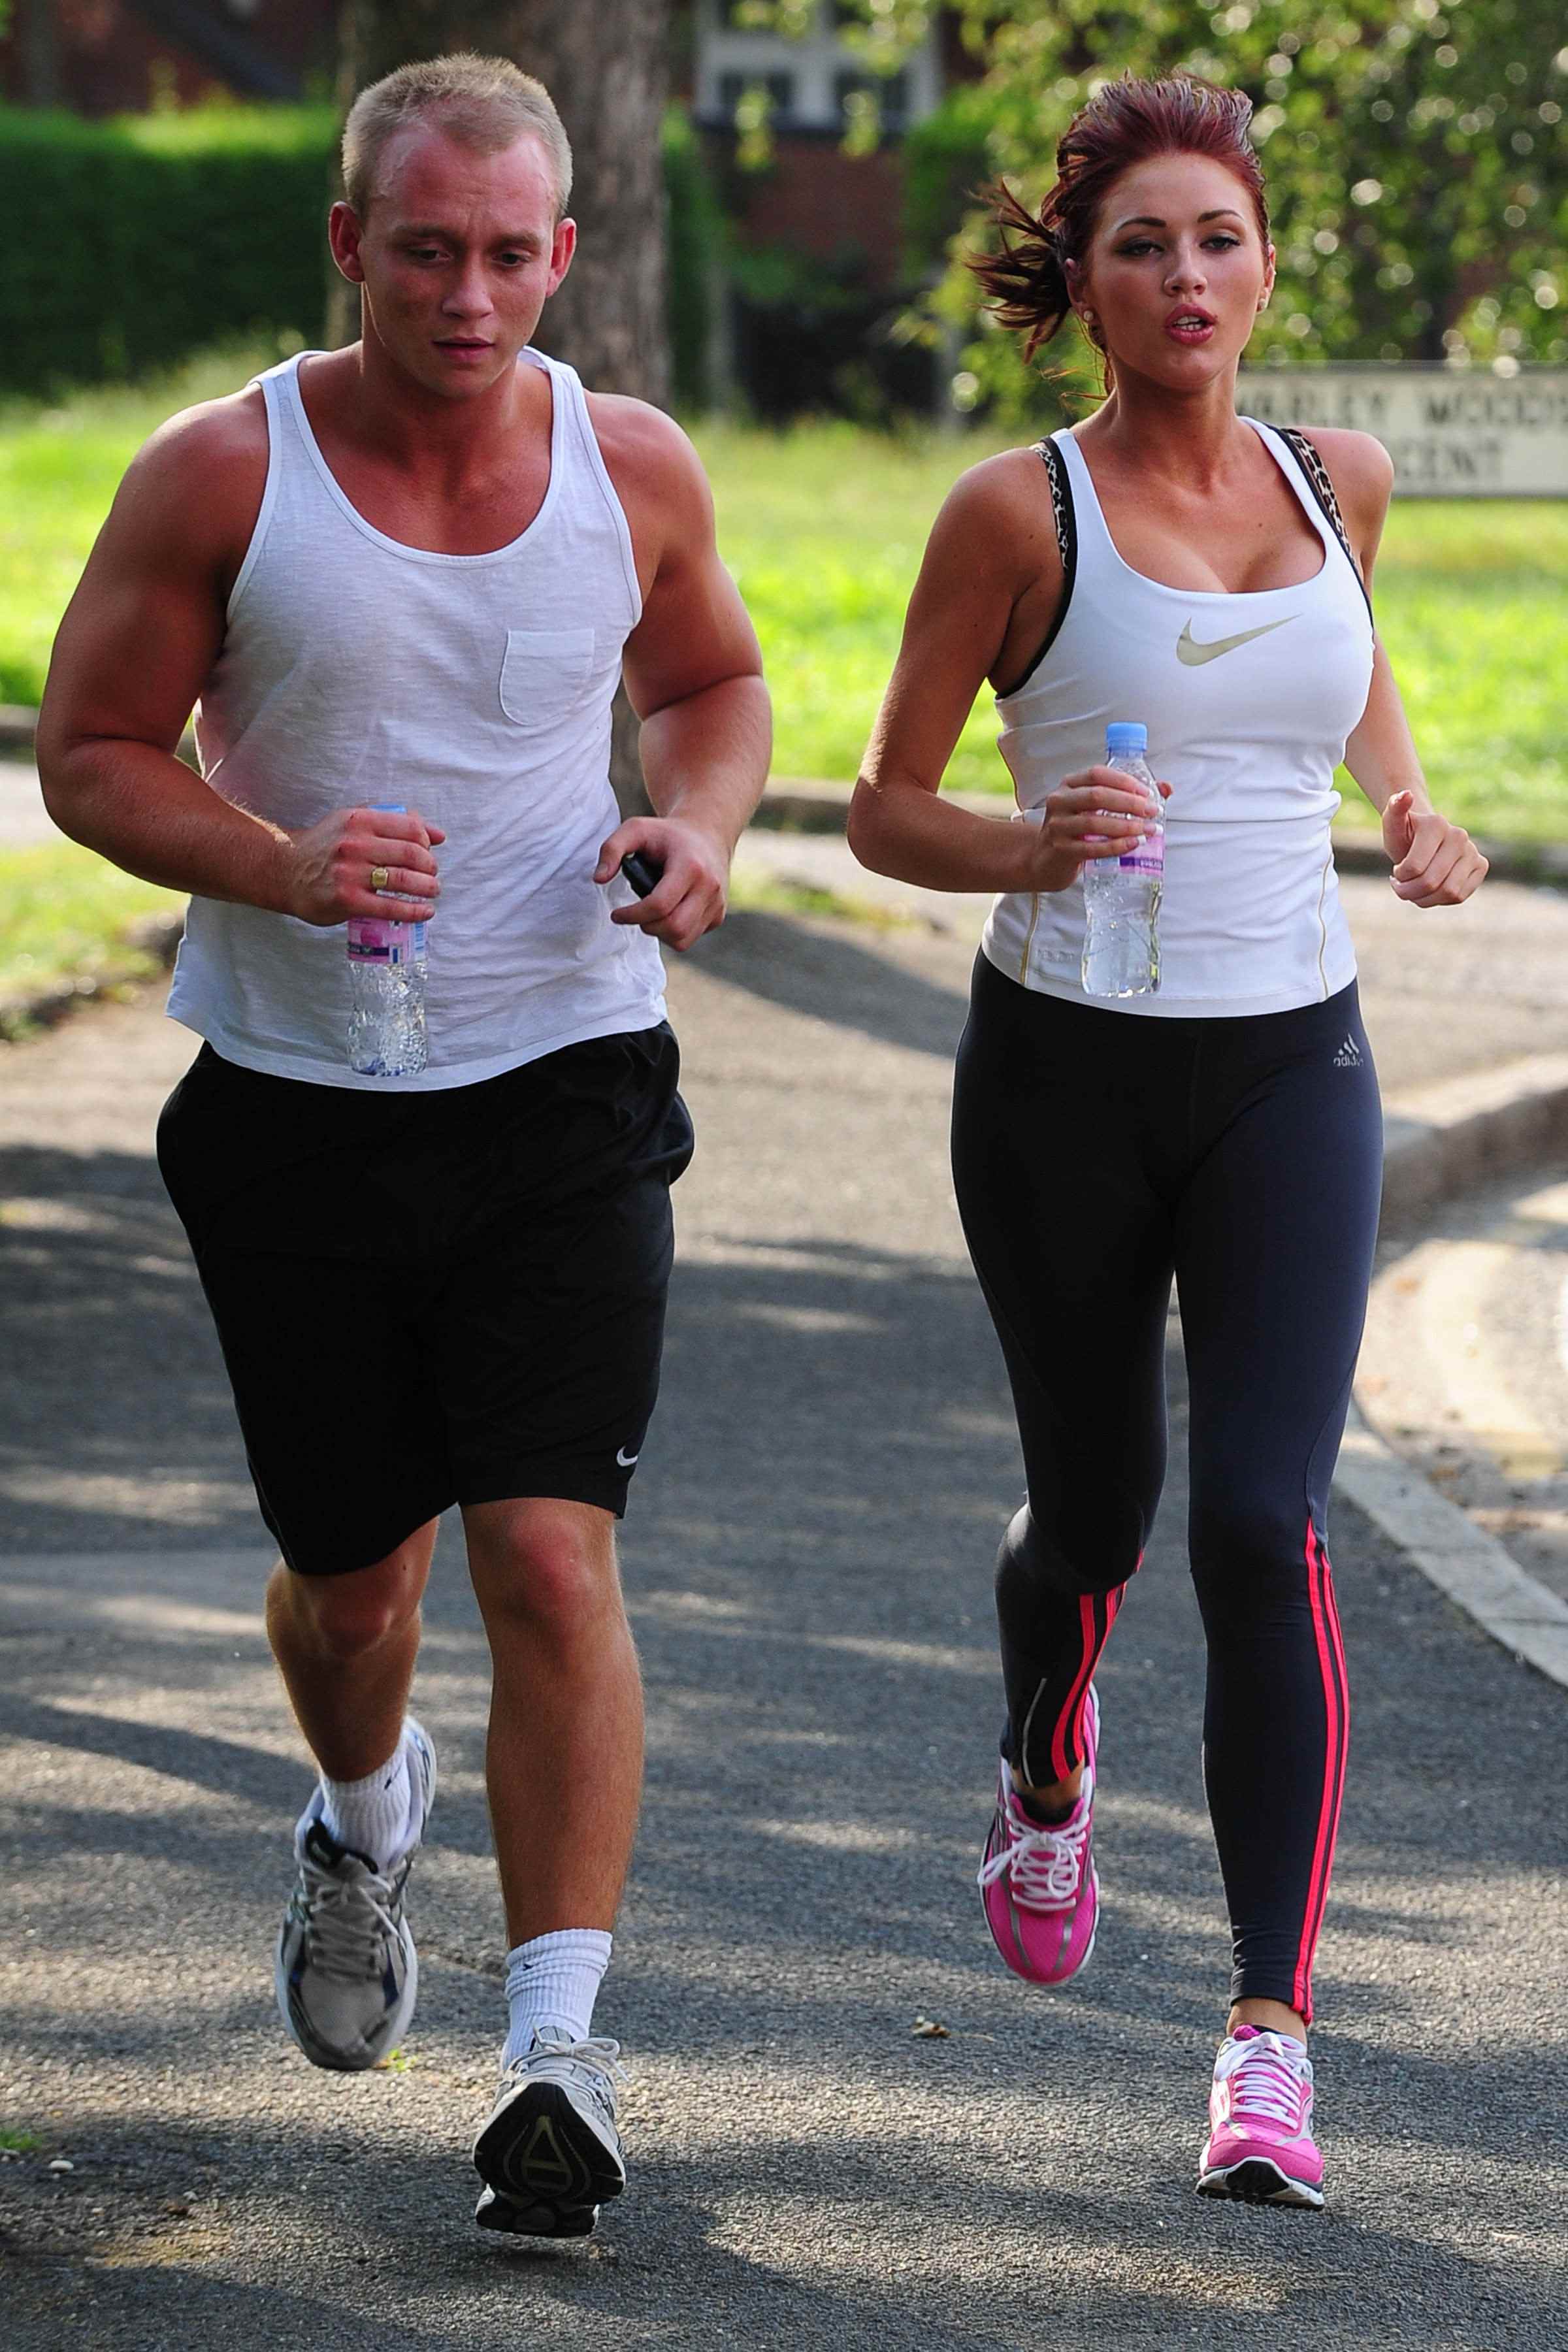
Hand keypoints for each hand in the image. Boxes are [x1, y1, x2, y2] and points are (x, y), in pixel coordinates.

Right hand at [284, 806, 443, 926]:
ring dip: (427, 888)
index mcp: (359, 820)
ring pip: (404, 880)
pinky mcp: (348, 900)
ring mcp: (350, 873)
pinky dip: (414, 911)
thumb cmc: (326, 846)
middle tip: (432, 875)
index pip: (410, 828)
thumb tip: (438, 835)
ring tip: (432, 891)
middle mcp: (355, 844)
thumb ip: (394, 823)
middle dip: (430, 867)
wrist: (285, 870)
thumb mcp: (354, 822)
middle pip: (412, 854)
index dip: (426, 842)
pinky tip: (426, 911)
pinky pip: (390, 907)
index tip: (427, 852)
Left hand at [595, 816, 727, 951]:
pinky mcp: (718, 915)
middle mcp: (709, 887)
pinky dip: (673, 933)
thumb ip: (611, 849)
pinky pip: (691, 937)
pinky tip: (666, 913)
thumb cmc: (666, 834)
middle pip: (674, 927)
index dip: (633, 915)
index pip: (660, 905)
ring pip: (683, 940)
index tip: (616, 914)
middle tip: (634, 915)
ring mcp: (717, 903)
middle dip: (646, 927)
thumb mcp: (635, 829)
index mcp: (690, 866)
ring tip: (650, 914)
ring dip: (659, 933)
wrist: (708, 835)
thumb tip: (598, 879)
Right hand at [1032, 765, 1170, 893]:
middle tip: (1152, 811)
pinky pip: (1091, 848)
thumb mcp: (1095, 808)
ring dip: (1125, 826)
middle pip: (1097, 796)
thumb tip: (1166, 788)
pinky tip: (1133, 844)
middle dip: (1129, 803)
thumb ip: (1127, 796)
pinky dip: (1115, 846)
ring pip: (1094, 822)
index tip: (1147, 792)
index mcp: (1069, 785)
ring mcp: (1058, 826)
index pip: (1097, 774)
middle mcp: (1060, 801)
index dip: (1124, 781)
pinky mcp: (1061, 850)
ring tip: (1148, 830)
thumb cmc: (1076, 829)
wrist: (1046, 859)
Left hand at [1382, 790, 1487, 906]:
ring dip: (1424, 899)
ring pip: (1448, 893)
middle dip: (1409, 891)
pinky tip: (1432, 890)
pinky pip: (1459, 896)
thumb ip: (1393, 810)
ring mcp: (1473, 850)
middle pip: (1430, 882)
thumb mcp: (1392, 826)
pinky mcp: (1481, 866)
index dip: (1400, 877)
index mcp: (1437, 824)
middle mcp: (1459, 835)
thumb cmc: (1404, 837)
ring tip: (1415, 889)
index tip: (1397, 870)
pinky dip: (1440, 900)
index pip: (1413, 868)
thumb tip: (1405, 794)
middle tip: (1402, 886)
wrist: (1423, 841)